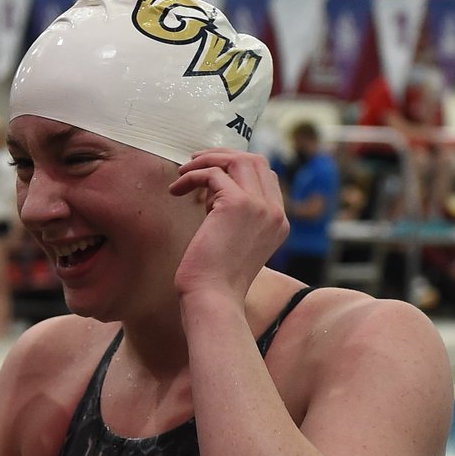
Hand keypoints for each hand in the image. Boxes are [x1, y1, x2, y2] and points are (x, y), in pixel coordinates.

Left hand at [168, 150, 287, 302]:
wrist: (213, 298)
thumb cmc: (215, 280)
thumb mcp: (234, 244)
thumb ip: (234, 218)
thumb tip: (212, 192)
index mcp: (278, 222)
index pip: (266, 176)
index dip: (237, 169)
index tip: (210, 174)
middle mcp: (274, 212)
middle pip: (255, 161)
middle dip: (222, 156)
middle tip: (194, 163)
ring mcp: (260, 206)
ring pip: (237, 160)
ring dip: (206, 160)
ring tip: (182, 173)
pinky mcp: (237, 204)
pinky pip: (213, 174)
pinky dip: (191, 176)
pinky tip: (176, 190)